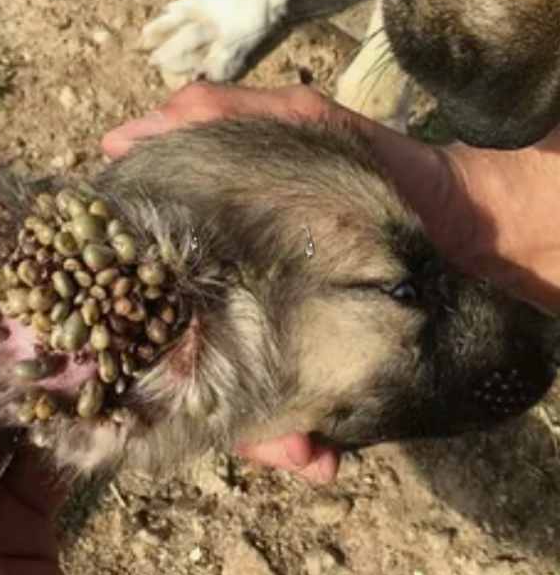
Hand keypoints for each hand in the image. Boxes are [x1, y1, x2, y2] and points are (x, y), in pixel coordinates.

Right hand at [101, 82, 559, 482]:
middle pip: (193, 372)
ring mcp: (288, 348)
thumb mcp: (298, 123)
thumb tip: (120, 139)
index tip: (126, 357)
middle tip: (205, 414)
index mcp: (222, 266)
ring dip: (261, 442)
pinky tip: (318, 458)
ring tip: (288, 448)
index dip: (140, 332)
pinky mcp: (331, 372)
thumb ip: (223, 116)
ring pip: (245, 414)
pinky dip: (303, 448)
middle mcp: (245, 314)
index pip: (162, 304)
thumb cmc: (372, 165)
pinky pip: (302, 425)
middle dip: (198, 405)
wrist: (455, 213)